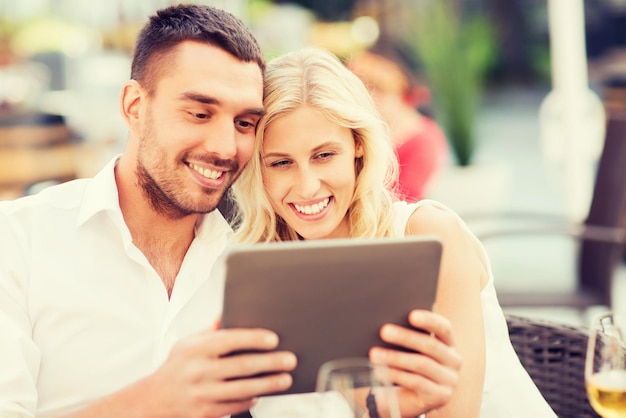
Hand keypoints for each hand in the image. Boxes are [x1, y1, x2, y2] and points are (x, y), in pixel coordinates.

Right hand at [136, 328, 296, 417]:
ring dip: (268, 384)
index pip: (229, 340)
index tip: (274, 339)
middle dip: (270, 363)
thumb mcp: (187, 344)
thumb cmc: (175, 368)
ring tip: (285, 378)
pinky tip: (262, 393)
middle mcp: (197, 372)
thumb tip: (229, 311)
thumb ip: (211, 331)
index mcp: (195, 350)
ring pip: (242, 389)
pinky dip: (251, 400)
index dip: (253, 338)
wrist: (151, 402)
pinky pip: (234, 406)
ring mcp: (201, 395)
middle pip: (241, 366)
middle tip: (290, 359)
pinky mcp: (204, 414)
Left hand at [369, 310, 460, 416]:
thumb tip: (387, 326)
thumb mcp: (410, 351)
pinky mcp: (441, 396)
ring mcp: (450, 380)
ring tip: (374, 354)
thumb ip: (407, 338)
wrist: (409, 401)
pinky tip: (381, 372)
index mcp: (448, 343)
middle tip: (384, 331)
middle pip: (430, 345)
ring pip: (421, 364)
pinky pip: (417, 382)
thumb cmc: (408, 369)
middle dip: (405, 337)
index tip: (411, 315)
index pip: (443, 327)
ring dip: (395, 357)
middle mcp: (453, 360)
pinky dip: (396, 375)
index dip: (428, 320)